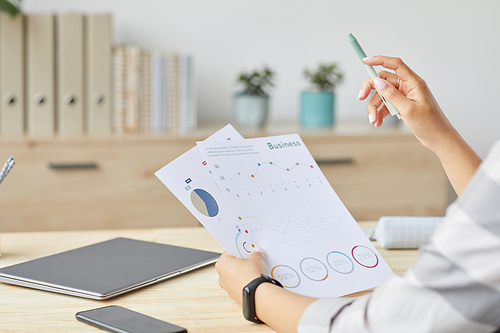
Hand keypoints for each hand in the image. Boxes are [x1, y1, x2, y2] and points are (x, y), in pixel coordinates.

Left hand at [215, 248, 268, 304]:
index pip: (229, 252)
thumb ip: (256, 254)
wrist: (257, 294)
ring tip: (255, 270)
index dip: (239, 250)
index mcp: (222, 264)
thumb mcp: (256, 259)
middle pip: (231, 265)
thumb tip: (257, 253)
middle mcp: (221, 276)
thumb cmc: (251, 276)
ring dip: (243, 273)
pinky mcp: (235, 296)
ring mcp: (227, 288)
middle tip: (251, 259)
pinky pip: (240, 285)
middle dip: (241, 262)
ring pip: (235, 276)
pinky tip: (255, 280)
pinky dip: (245, 283)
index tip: (245, 250)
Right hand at [358, 56, 481, 194]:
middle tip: (361, 98)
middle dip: (371, 90)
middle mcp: (408, 86)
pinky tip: (378, 122)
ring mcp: (404, 96)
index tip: (365, 61)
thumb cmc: (429, 124)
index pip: (395, 65)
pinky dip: (379, 113)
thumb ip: (392, 95)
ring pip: (382, 95)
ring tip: (374, 120)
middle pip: (383, 81)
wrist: (437, 138)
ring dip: (374, 107)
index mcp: (413, 83)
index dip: (380, 60)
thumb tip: (378, 82)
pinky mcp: (401, 105)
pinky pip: (385, 104)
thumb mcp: (408, 109)